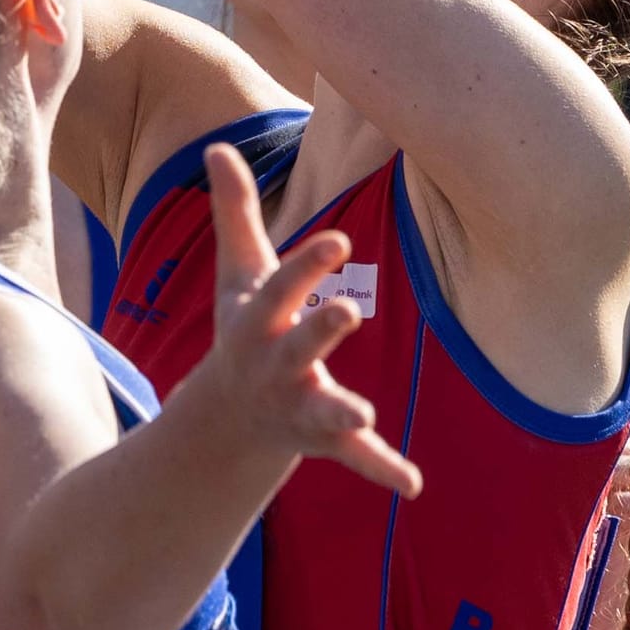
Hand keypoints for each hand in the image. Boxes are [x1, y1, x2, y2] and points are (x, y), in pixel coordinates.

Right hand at [200, 143, 419, 496]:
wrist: (230, 415)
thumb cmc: (246, 326)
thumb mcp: (239, 272)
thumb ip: (234, 211)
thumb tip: (217, 144)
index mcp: (260, 321)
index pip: (284, 286)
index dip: (309, 264)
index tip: (340, 240)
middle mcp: (276, 364)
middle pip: (298, 345)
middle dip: (319, 330)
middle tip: (348, 312)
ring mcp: (299, 405)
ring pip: (320, 410)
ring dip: (340, 413)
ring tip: (363, 414)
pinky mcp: (325, 439)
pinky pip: (354, 458)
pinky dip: (381, 469)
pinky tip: (412, 484)